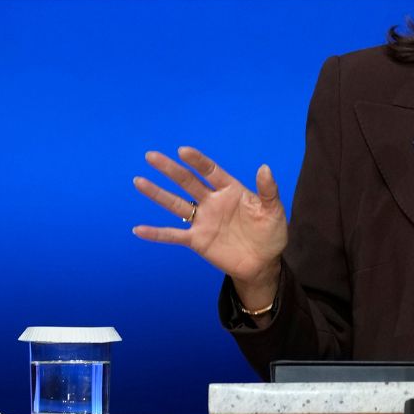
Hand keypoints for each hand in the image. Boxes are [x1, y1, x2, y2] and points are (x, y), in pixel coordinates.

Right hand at [132, 147, 287, 288]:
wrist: (264, 263)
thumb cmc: (271, 234)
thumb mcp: (274, 211)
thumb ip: (268, 191)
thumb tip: (264, 168)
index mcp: (231, 190)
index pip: (211, 171)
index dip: (198, 161)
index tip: (182, 151)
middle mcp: (213, 202)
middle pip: (187, 182)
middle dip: (170, 169)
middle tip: (151, 156)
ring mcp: (203, 220)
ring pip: (176, 204)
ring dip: (157, 193)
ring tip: (139, 181)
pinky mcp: (197, 240)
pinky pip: (173, 235)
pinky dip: (156, 233)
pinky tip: (138, 229)